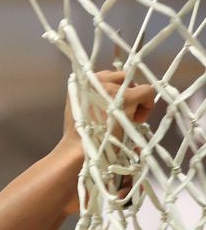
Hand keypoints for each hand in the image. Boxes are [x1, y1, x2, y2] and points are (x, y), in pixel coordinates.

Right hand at [59, 71, 154, 214]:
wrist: (80, 152)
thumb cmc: (82, 139)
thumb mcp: (81, 110)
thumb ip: (93, 98)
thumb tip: (113, 94)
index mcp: (81, 82)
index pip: (108, 77)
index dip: (115, 93)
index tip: (111, 111)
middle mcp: (94, 79)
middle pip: (123, 78)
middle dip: (126, 95)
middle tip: (121, 117)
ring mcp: (111, 87)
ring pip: (136, 85)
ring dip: (136, 101)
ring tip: (127, 121)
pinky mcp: (126, 97)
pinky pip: (148, 91)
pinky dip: (146, 106)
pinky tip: (135, 121)